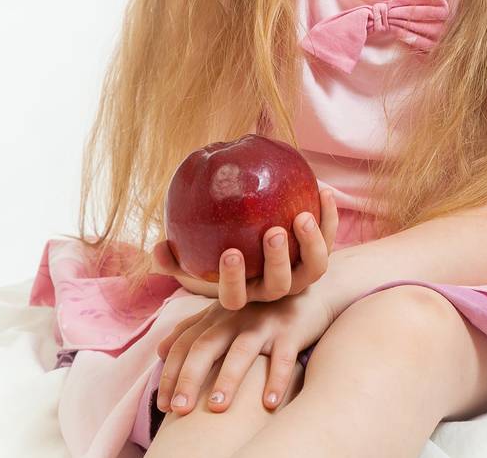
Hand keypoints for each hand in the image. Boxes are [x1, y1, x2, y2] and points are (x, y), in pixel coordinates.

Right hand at [150, 182, 339, 309]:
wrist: (267, 259)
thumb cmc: (224, 259)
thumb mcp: (196, 262)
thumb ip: (175, 257)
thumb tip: (156, 247)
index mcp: (243, 293)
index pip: (234, 297)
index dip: (233, 281)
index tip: (230, 253)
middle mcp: (273, 290)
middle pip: (278, 285)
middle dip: (277, 261)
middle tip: (273, 232)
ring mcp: (299, 278)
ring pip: (312, 269)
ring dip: (311, 244)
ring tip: (302, 216)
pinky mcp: (319, 259)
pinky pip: (329, 240)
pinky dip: (329, 218)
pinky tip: (323, 189)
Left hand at [155, 285, 334, 415]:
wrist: (310, 293)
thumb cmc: (261, 310)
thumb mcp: (225, 313)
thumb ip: (193, 329)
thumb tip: (160, 350)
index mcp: (217, 316)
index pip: (186, 344)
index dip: (170, 373)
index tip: (162, 404)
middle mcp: (236, 318)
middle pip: (206, 347)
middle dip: (189, 378)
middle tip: (178, 410)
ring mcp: (264, 324)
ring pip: (241, 351)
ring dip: (227, 379)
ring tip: (216, 408)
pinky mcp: (290, 331)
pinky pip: (283, 357)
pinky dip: (276, 380)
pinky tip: (269, 404)